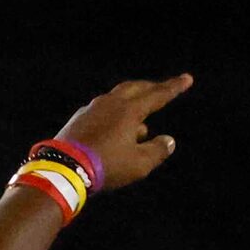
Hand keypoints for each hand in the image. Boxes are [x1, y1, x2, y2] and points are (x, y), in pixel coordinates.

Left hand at [54, 74, 192, 191]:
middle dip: (151, 88)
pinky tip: (113, 128)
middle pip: (135, 88)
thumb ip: (157, 151)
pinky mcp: (78, 119)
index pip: (157, 95)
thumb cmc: (105, 166)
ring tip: (139, 121)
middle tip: (162, 89)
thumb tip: (168, 141)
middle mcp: (111, 103)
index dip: (174, 87)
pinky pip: (102, 110)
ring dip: (131, 103)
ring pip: (117, 98)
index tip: (187, 79)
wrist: (63, 170)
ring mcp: (92, 109)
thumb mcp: (138, 164)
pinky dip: (114, 114)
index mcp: (129, 110)